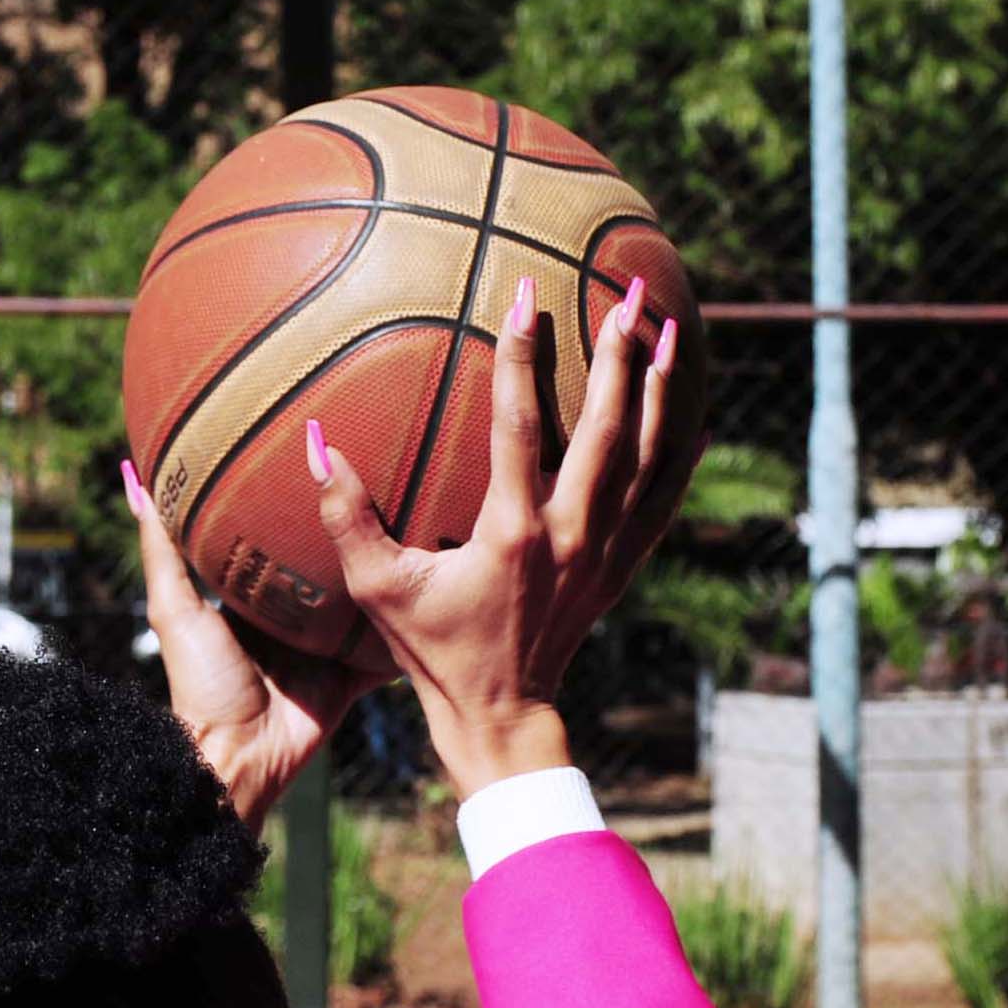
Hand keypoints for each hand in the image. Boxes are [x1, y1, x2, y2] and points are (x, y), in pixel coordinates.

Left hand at [125, 457, 388, 830]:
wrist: (237, 758)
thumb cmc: (199, 683)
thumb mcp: (174, 610)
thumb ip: (161, 550)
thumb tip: (132, 479)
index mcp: (251, 599)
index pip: (278, 541)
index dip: (297, 507)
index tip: (319, 458)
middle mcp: (289, 620)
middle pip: (326, 569)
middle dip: (352, 538)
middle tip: (388, 486)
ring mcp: (322, 650)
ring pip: (362, 605)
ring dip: (385, 578)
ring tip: (424, 532)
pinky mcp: (349, 678)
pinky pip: (383, 652)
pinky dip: (405, 634)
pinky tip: (437, 599)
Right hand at [309, 275, 697, 786]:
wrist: (502, 715)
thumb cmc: (434, 651)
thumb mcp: (379, 588)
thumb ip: (345, 516)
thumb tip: (317, 442)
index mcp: (510, 533)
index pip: (518, 425)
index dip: (520, 355)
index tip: (523, 295)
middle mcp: (569, 534)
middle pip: (607, 428)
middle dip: (618, 354)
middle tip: (629, 293)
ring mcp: (603, 551)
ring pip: (647, 456)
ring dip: (659, 390)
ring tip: (668, 328)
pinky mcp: (620, 566)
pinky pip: (662, 497)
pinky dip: (678, 450)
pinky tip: (690, 410)